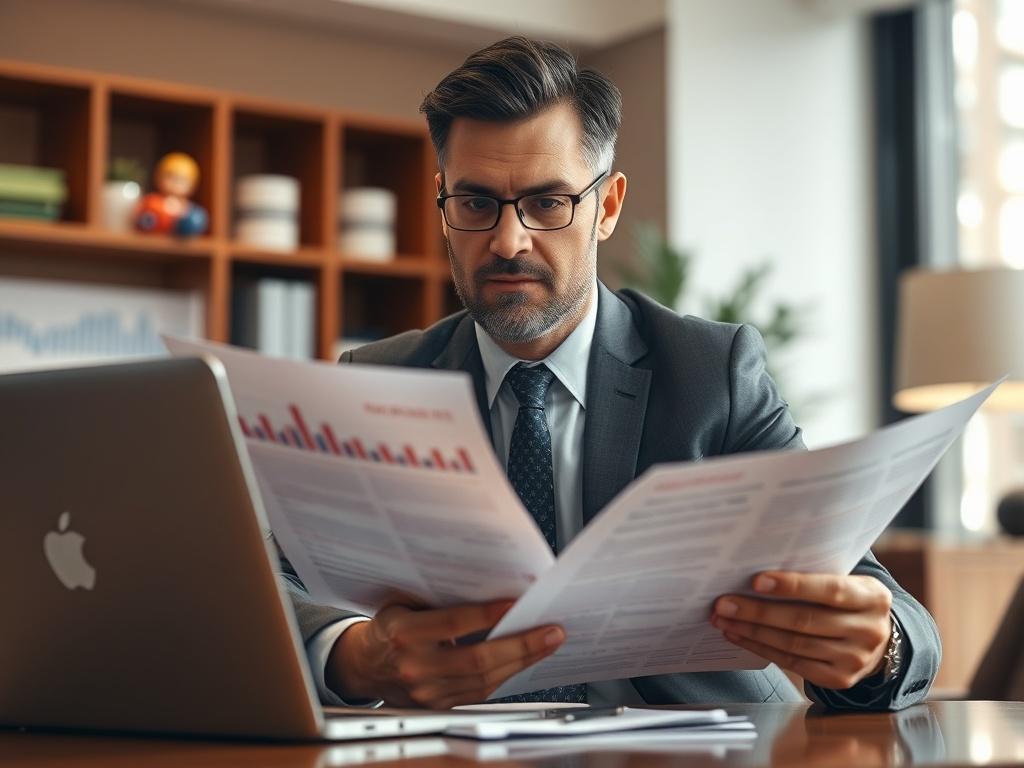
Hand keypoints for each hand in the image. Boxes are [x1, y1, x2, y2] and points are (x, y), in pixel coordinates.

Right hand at [326, 598, 564, 708]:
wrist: (364, 666)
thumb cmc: (390, 627)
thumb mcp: (404, 603)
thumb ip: (439, 599)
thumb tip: (490, 584)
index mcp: (403, 633)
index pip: (453, 624)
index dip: (487, 614)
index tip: (517, 603)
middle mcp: (415, 667)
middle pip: (477, 659)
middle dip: (520, 645)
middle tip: (551, 631)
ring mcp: (427, 693)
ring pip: (485, 680)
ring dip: (521, 661)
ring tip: (547, 643)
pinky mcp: (439, 707)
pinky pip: (480, 692)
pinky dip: (506, 673)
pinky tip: (524, 658)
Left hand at [711, 572, 892, 690]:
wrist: (878, 640)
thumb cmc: (851, 601)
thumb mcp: (849, 582)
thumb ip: (817, 575)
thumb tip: (761, 569)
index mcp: (872, 597)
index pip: (830, 590)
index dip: (792, 585)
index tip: (756, 581)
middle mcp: (868, 630)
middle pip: (804, 620)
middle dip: (758, 611)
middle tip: (724, 603)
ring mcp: (854, 659)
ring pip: (793, 644)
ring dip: (752, 631)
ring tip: (723, 619)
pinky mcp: (838, 678)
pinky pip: (791, 662)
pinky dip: (760, 647)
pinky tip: (739, 635)